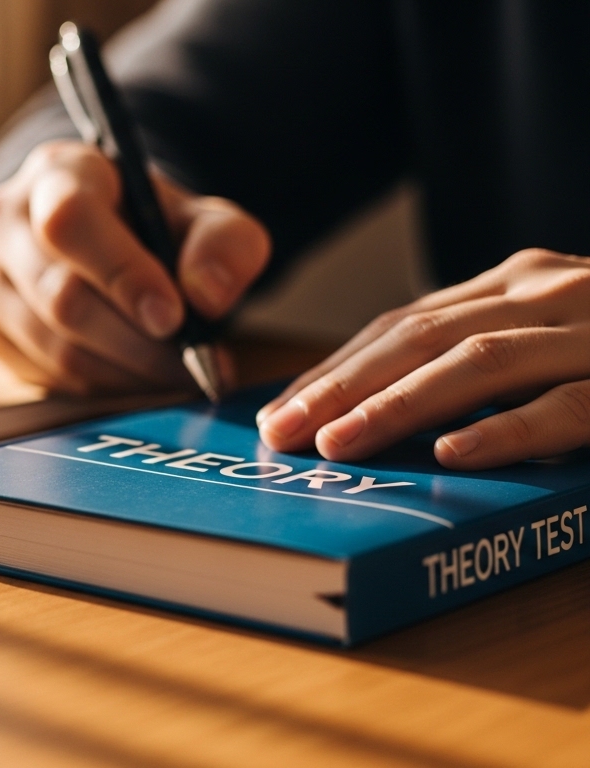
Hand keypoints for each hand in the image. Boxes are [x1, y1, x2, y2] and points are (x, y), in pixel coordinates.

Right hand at [0, 140, 269, 394]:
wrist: (99, 242)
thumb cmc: (150, 226)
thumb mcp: (201, 216)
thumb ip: (224, 243)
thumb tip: (206, 295)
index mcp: (56, 172)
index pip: (70, 220)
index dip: (121, 273)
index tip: (173, 317)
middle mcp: (4, 220)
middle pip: (62, 296)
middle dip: (138, 342)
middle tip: (193, 365)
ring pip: (55, 347)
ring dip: (126, 373)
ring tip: (175, 375)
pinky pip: (46, 376)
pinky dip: (102, 387)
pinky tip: (136, 375)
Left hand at [257, 248, 589, 469]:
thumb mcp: (547, 342)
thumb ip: (475, 364)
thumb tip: (368, 416)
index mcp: (512, 287)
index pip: (402, 326)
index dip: (334, 371)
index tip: (277, 414)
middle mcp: (544, 294)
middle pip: (423, 339)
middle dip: (342, 387)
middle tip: (283, 432)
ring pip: (479, 362)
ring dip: (399, 405)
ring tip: (337, 443)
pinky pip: (565, 405)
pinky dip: (504, 429)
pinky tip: (450, 453)